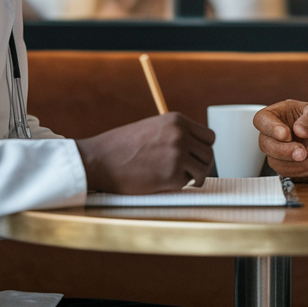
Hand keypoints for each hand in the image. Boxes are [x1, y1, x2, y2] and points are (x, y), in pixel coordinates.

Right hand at [76, 112, 214, 193]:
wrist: (98, 160)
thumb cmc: (121, 147)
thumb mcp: (151, 129)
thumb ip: (174, 135)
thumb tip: (195, 150)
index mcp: (176, 120)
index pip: (209, 137)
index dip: (202, 150)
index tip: (194, 159)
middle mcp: (181, 134)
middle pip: (209, 154)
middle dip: (200, 165)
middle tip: (188, 174)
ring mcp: (178, 154)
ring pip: (204, 170)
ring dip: (193, 177)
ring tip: (177, 179)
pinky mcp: (173, 174)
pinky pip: (187, 183)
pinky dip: (179, 186)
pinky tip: (162, 183)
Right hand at [254, 99, 307, 180]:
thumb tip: (298, 130)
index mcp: (282, 113)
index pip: (262, 119)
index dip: (270, 128)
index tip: (286, 134)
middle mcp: (277, 131)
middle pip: (264, 142)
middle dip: (283, 150)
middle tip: (302, 152)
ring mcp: (281, 149)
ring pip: (272, 159)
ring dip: (291, 162)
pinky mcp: (287, 165)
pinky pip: (283, 171)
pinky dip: (297, 170)